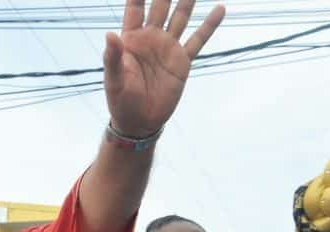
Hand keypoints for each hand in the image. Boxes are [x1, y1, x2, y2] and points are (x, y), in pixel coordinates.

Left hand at [104, 0, 224, 136]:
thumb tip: (109, 34)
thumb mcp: (114, 80)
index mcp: (131, 37)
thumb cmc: (121, 101)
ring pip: (181, 15)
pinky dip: (210, 25)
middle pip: (161, 3)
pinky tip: (220, 8)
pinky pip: (198, 39)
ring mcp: (168, 47)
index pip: (136, 4)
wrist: (140, 122)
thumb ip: (112, 57)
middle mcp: (151, 36)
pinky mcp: (182, 61)